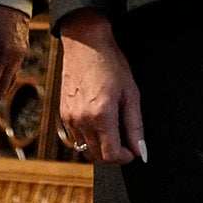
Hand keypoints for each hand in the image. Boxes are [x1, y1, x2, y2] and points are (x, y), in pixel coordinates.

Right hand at [57, 10, 146, 164]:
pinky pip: (76, 138)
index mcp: (101, 115)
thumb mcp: (131, 93)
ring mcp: (69, 119)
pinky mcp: (63, 115)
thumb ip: (135, 125)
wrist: (86, 45)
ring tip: (113, 130)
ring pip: (85, 150)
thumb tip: (140, 150)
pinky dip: (89, 138)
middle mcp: (82, 121)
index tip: (133, 151)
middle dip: (114, 154)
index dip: (125, 157)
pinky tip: (99, 123)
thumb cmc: (111, 64)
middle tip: (126, 141)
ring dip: (100, 148)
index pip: (111, 155)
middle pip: (97, 156)